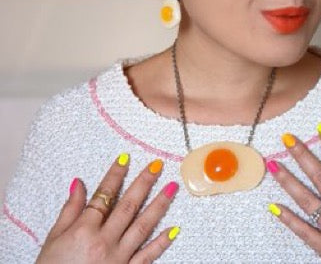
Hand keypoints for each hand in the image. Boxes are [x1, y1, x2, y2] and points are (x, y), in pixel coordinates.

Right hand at [36, 154, 179, 262]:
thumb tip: (79, 183)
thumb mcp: (54, 239)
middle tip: (157, 165)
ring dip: (159, 205)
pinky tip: (174, 229)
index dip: (115, 175)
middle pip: (128, 206)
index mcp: (84, 230)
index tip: (126, 158)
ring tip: (172, 187)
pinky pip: (148, 256)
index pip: (104, 195)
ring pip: (143, 226)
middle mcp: (104, 242)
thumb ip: (70, 210)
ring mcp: (118, 258)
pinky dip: (161, 242)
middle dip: (144, 183)